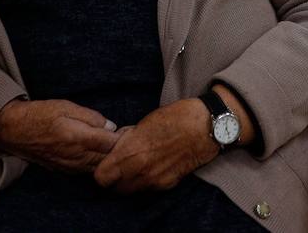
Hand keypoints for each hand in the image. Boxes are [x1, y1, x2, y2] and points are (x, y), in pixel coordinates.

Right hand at [0, 99, 119, 173]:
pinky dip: (97, 164)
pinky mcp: (65, 170)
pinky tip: (101, 154)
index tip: (132, 131)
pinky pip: (88, 171)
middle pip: (108, 159)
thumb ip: (90, 117)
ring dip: (109, 159)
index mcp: (78, 138)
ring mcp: (71, 166)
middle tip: (129, 139)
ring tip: (117, 147)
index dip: (124, 138)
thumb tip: (111, 126)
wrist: (15, 131)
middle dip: (119, 150)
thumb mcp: (66, 106)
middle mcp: (76, 156)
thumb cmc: (40, 114)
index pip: (111, 143)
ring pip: (99, 167)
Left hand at [93, 98, 217, 192]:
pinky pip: (147, 188)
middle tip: (119, 164)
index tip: (106, 161)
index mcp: (131, 152)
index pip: (101, 177)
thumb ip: (127, 138)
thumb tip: (117, 144)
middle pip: (114, 188)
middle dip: (114, 178)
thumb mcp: (144, 122)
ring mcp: (154, 180)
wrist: (205, 128)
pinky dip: (145, 181)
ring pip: (130, 191)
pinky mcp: (167, 184)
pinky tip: (152, 165)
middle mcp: (141, 171)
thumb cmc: (175, 118)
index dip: (101, 169)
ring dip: (128, 181)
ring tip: (135, 165)